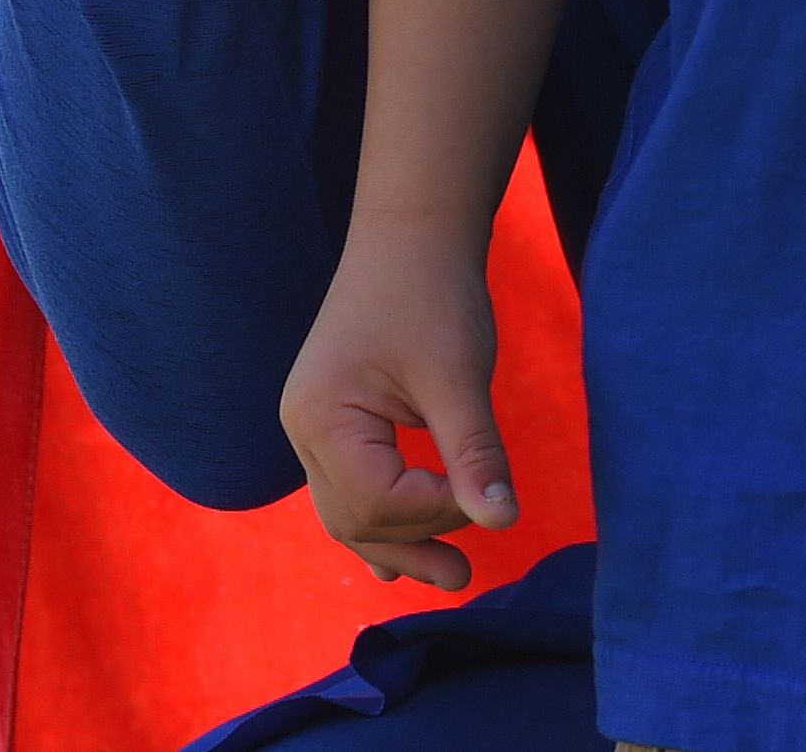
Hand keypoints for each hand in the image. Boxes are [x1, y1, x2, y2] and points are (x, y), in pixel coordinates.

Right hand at [280, 225, 520, 588]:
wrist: (414, 227)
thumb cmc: (432, 291)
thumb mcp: (458, 374)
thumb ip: (474, 453)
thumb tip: (503, 523)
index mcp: (322, 417)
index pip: (375, 501)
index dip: (433, 513)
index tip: (484, 497)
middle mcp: (302, 428)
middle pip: (353, 517)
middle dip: (413, 544)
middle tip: (466, 577)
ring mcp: (312, 423)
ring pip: (348, 509)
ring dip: (398, 542)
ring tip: (449, 576)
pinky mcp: (335, 417)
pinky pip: (352, 484)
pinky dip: (381, 516)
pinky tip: (400, 553)